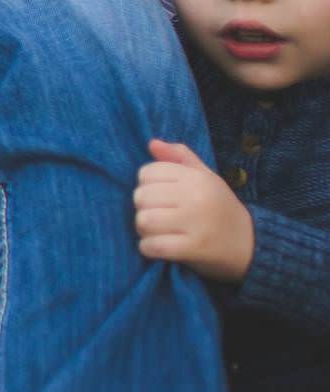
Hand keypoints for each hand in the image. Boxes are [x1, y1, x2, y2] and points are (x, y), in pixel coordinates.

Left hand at [134, 139, 254, 281]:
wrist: (250, 244)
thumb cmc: (219, 208)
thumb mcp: (205, 177)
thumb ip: (179, 158)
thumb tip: (152, 143)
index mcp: (197, 178)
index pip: (147, 172)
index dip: (148, 185)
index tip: (161, 197)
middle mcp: (196, 197)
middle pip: (141, 196)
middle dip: (143, 208)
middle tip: (159, 217)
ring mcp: (195, 223)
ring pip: (143, 221)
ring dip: (145, 231)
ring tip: (160, 232)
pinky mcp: (193, 248)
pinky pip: (152, 246)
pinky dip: (149, 249)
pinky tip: (159, 247)